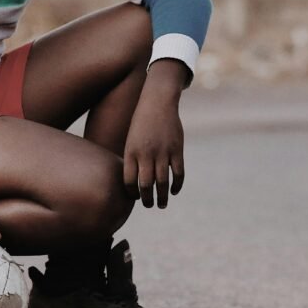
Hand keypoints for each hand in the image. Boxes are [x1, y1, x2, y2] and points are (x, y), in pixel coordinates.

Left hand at [122, 60, 186, 208]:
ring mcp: (163, 152)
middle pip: (145, 185)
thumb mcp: (130, 139)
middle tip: (148, 205)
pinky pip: (178, 174)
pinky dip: (176, 186)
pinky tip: (174, 191)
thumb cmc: (141, 123)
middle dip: (146, 200)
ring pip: (162, 183)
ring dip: (162, 197)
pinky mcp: (177, 150)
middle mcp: (146, 154)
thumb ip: (132, 159)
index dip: (131, 193)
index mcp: (131, 151)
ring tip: (161, 205)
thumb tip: (134, 182)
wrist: (157, 102)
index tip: (134, 197)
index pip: (128, 181)